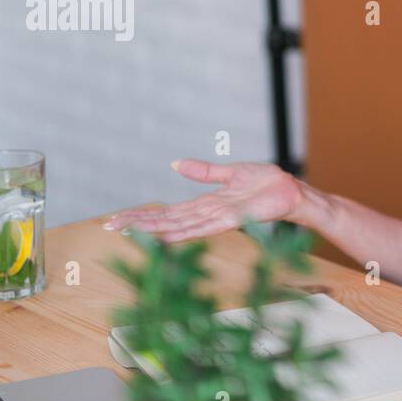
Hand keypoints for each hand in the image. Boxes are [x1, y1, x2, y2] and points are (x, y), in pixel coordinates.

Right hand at [107, 159, 309, 242]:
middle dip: (139, 223)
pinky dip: (183, 232)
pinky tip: (165, 236)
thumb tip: (176, 163)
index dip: (143, 214)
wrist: (291, 193)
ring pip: (179, 226)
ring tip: (128, 230)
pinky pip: (203, 227)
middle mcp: (207, 215)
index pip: (168, 212)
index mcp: (205, 205)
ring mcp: (217, 220)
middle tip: (110, 225)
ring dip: (154, 229)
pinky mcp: (232, 220)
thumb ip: (204, 171)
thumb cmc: (267, 185)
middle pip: (167, 221)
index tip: (118, 217)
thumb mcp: (230, 172)